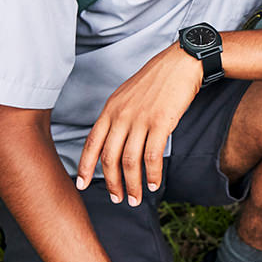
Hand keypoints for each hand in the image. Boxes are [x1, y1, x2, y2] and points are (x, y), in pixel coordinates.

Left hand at [76, 41, 202, 205]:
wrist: (181, 62)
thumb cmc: (158, 79)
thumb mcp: (128, 94)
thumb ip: (118, 115)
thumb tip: (113, 138)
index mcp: (110, 109)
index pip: (91, 143)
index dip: (84, 167)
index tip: (80, 185)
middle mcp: (121, 116)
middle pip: (109, 158)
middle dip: (111, 183)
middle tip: (117, 199)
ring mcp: (140, 119)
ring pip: (130, 161)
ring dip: (132, 184)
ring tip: (136, 199)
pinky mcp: (161, 123)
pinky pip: (152, 156)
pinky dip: (152, 174)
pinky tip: (154, 184)